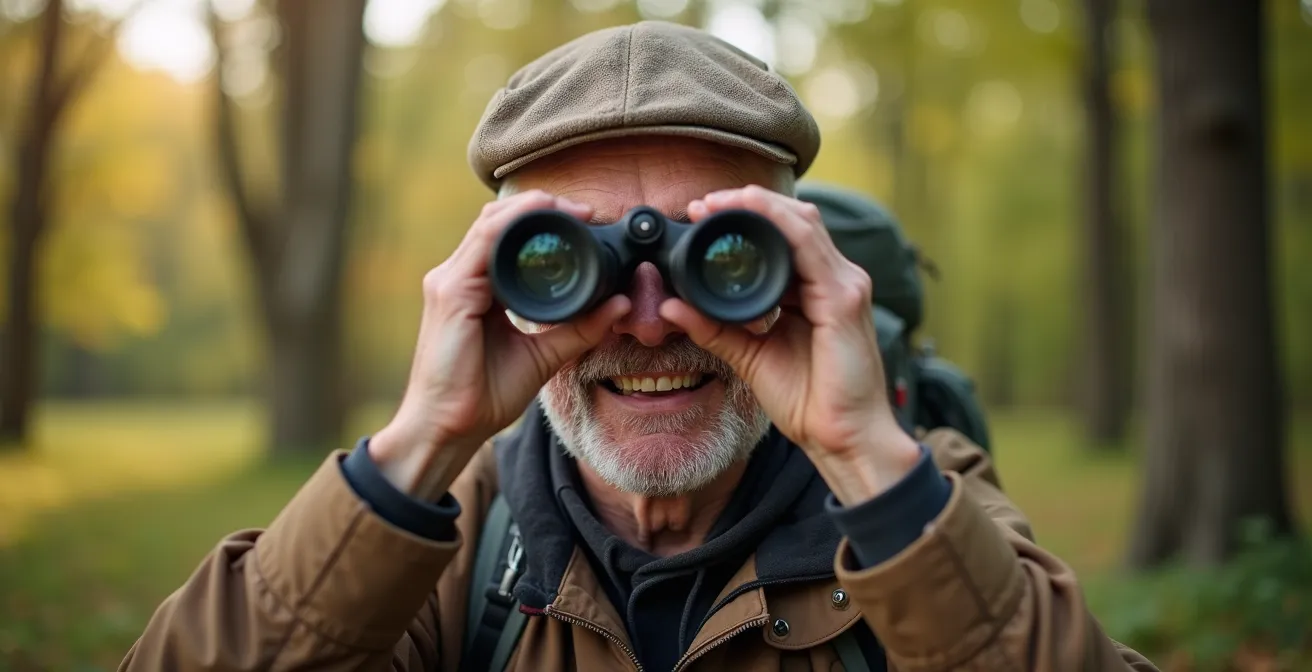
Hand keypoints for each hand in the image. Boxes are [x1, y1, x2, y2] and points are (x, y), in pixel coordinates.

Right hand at [371, 190, 629, 496]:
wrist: (449, 427)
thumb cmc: (484, 395)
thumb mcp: (542, 356)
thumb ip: (578, 329)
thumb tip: (618, 304)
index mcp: (475, 288)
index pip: (505, 236)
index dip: (542, 220)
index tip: (586, 221)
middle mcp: (458, 278)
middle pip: (496, 222)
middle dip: (540, 208)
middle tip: (585, 212)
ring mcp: (450, 283)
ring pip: (489, 225)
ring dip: (529, 211)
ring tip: (569, 212)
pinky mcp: (450, 294)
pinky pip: (482, 246)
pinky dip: (511, 227)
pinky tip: (538, 220)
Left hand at [660, 186, 919, 504]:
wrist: (842, 438)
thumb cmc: (808, 400)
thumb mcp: (749, 354)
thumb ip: (714, 326)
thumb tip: (673, 305)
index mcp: (819, 289)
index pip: (786, 234)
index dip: (748, 216)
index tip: (701, 215)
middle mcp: (837, 279)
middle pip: (796, 219)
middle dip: (749, 203)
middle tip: (702, 205)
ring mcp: (846, 286)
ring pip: (804, 223)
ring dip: (759, 205)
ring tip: (716, 204)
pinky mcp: (845, 299)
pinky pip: (809, 246)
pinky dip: (779, 223)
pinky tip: (752, 213)